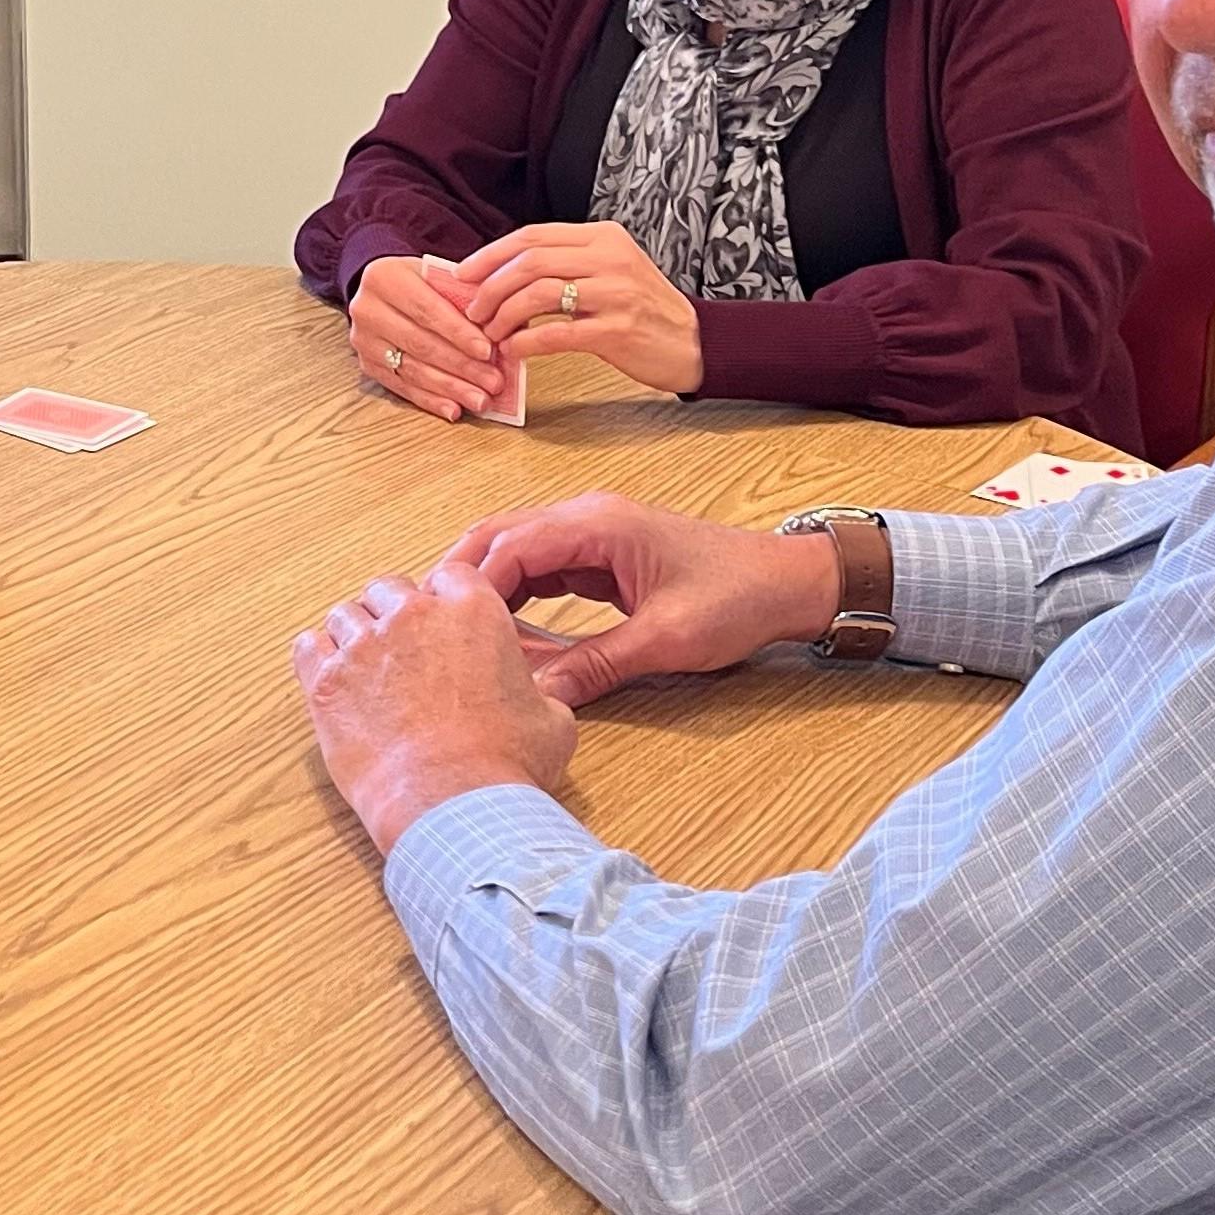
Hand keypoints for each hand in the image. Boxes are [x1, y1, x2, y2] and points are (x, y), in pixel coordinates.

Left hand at [291, 561, 575, 854]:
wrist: (452, 804)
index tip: (443, 624)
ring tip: (365, 671)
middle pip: (390, 589)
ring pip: (346, 615)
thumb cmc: (503, 765)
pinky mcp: (327, 682)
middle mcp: (414, 617)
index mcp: (473, 612)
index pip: (450, 576)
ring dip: (355, 637)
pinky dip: (317, 659)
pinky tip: (332, 680)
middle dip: (395, 613)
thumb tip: (540, 700)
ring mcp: (365, 646)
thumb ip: (538, 692)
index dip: (445, 600)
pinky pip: (308, 648)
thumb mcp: (550, 720)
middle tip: (403, 650)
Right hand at [345, 252, 506, 421]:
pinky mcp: (367, 365)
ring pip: (412, 369)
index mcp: (384, 277)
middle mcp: (367, 309)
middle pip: (421, 343)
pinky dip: (431, 400)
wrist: (384, 290)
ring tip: (481, 400)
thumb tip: (500, 331)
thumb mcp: (439, 275)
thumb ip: (465, 295)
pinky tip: (454, 409)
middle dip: (461, 366)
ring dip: (450, 388)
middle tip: (493, 382)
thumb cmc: (422, 282)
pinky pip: (402, 387)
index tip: (488, 351)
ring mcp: (364, 340)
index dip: (458, 333)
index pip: (426, 309)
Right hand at [441, 493, 836, 705]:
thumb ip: (597, 665)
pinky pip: (541, 570)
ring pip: (515, 551)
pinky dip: (514, 596)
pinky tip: (499, 633)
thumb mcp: (667, 639)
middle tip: (427, 627)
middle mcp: (587, 519)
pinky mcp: (600, 557)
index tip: (446, 631)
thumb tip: (539, 696)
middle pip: (499, 537)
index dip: (471, 588)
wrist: (787, 582)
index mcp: (598, 524)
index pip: (510, 547)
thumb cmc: (738, 597)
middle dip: (460, 578)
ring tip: (454, 635)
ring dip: (484, 588)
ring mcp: (592, 535)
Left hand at [455, 223, 704, 394]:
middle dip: (491, 287)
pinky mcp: (618, 330)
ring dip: (504, 315)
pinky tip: (514, 351)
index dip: (491, 255)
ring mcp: (616, 293)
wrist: (694, 341)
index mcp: (603, 237)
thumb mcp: (609, 270)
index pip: (533, 236)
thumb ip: (566, 264)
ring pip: (539, 293)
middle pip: (530, 261)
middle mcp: (609, 258)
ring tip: (491, 334)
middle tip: (473, 311)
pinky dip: (527, 343)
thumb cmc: (643, 308)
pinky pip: (558, 333)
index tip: (464, 274)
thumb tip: (503, 272)